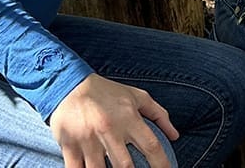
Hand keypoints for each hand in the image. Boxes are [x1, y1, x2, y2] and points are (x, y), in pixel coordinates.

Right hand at [49, 73, 178, 167]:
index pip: (152, 146)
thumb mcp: (135, 96)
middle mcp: (109, 130)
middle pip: (126, 167)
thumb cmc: (106, 92)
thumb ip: (158, 114)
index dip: (162, 165)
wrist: (69, 84)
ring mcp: (88, 139)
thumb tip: (175, 136)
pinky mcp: (69, 145)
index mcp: (128, 118)